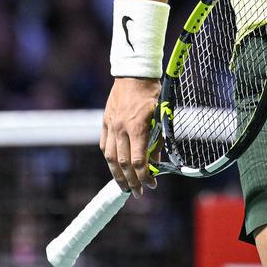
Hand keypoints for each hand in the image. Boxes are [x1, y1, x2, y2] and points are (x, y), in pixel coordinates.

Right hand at [100, 77, 160, 196]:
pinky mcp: (105, 122)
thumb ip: (158, 139)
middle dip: (131, 181)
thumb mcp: (161, 114)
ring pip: (111, 157)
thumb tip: (156, 162)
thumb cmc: (152, 92)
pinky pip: (105, 146)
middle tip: (137, 193)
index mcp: (137, 126)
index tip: (151, 185)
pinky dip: (110, 159)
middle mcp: (121, 128)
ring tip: (124, 186)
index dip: (144, 176)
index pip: (139, 160)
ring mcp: (111, 125)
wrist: (134, 73)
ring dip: (117, 175)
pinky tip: (115, 167)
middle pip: (124, 163)